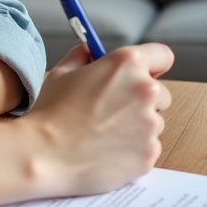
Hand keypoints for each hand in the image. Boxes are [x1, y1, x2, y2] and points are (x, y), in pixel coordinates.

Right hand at [20, 42, 173, 197]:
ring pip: (153, 123)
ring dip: (137, 127)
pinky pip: (147, 149)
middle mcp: (146, 91)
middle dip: (142, 101)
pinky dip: (132, 151)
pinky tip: (106, 151)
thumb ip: (83, 56)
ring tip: (103, 135)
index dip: (152, 66)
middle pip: (160, 93)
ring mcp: (151, 125)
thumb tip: (91, 51)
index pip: (162, 56)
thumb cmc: (51, 113)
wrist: (44, 154)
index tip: (143, 75)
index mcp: (127, 64)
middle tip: (112, 111)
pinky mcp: (149, 154)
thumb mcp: (62, 72)